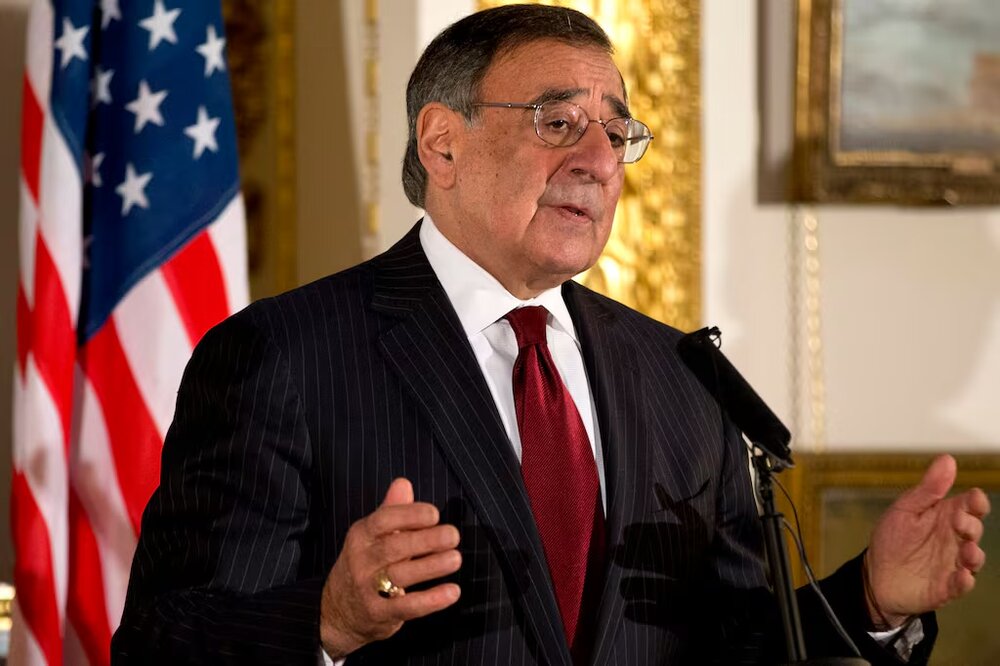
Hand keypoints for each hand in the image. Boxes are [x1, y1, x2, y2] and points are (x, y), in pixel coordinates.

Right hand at [319, 478, 461, 657]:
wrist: (336, 612)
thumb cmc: (364, 565)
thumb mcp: (371, 536)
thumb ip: (391, 510)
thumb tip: (403, 483)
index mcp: (361, 535)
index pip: (383, 520)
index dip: (410, 515)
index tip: (435, 514)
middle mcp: (362, 560)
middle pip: (394, 547)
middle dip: (426, 540)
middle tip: (453, 535)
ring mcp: (367, 588)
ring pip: (401, 576)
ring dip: (431, 567)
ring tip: (455, 559)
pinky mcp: (378, 614)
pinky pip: (406, 607)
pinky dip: (431, 600)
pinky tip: (452, 591)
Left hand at [865, 455, 989, 627]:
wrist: (875, 574)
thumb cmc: (893, 539)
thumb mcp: (906, 509)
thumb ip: (928, 488)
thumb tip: (947, 459)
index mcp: (946, 516)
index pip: (970, 506)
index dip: (976, 501)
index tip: (974, 498)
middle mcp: (954, 539)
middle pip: (973, 529)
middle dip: (971, 525)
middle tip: (958, 522)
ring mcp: (952, 563)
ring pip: (973, 558)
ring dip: (974, 555)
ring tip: (968, 551)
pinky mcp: (946, 587)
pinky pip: (961, 585)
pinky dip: (964, 582)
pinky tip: (962, 577)